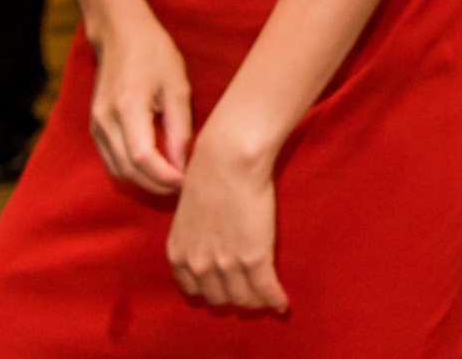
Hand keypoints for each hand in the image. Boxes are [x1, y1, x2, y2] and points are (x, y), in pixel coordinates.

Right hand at [88, 14, 192, 194]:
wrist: (120, 33)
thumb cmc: (154, 53)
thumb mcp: (177, 86)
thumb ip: (180, 127)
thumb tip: (183, 164)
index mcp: (128, 107)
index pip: (142, 157)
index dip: (164, 176)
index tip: (187, 180)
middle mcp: (106, 120)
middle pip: (128, 170)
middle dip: (156, 184)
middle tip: (184, 186)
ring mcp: (97, 125)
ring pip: (117, 169)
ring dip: (144, 181)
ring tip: (172, 179)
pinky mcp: (95, 127)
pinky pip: (112, 160)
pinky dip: (131, 171)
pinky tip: (154, 168)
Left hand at [167, 129, 289, 312]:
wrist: (229, 158)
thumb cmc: (210, 172)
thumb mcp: (188, 211)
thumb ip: (194, 234)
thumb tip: (208, 239)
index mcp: (178, 253)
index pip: (193, 291)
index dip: (212, 293)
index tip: (226, 289)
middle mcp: (198, 265)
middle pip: (219, 299)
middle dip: (234, 299)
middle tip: (250, 294)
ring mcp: (226, 264)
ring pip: (243, 299)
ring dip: (256, 303)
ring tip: (268, 298)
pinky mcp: (253, 258)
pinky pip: (266, 290)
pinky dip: (276, 300)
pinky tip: (283, 304)